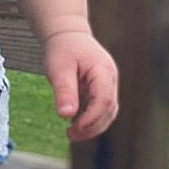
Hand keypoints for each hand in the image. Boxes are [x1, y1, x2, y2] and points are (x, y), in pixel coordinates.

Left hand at [41, 29, 118, 143]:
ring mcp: (108, 83)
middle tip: (70, 135)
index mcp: (103, 71)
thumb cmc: (62, 48)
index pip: (104, 100)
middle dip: (92, 126)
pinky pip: (101, 107)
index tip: (74, 128)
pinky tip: (75, 124)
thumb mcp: (58, 68)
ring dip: (93, 125)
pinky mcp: (102, 88)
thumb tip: (66, 115)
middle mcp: (110, 78)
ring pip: (108, 111)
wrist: (67, 33)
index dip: (91, 118)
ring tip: (72, 133)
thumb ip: (64, 90)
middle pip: (109, 109)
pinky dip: (91, 118)